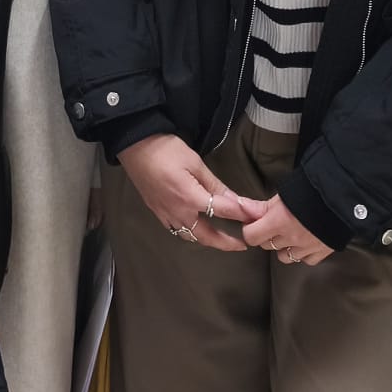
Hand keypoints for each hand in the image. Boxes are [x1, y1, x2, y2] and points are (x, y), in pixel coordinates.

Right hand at [118, 134, 266, 252]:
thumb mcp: (195, 163)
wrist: (134, 146)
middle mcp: (178, 212)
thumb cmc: (166, 149)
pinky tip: (196, 228)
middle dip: (226, 243)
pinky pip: (177, 230)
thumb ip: (215, 185)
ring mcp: (165, 214)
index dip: (243, 214)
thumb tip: (237, 201)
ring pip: (190, 236)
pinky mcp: (157, 212)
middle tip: (243, 245)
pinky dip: (190, 233)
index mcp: (190, 199)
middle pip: (207, 236)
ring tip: (222, 239)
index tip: (257, 217)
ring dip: (208, 240)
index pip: (223, 211)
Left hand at [242, 196, 331, 266]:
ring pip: (284, 257)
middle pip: (267, 245)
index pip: (252, 236)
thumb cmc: (311, 190)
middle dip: (267, 236)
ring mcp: (306, 247)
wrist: (343, 195)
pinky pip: (305, 260)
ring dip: (284, 247)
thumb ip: (261, 206)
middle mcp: (291, 238)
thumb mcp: (283, 195)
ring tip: (289, 234)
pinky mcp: (322, 252)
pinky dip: (303, 253)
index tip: (254, 223)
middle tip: (273, 225)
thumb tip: (241, 207)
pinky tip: (305, 242)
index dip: (250, 229)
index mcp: (278, 222)